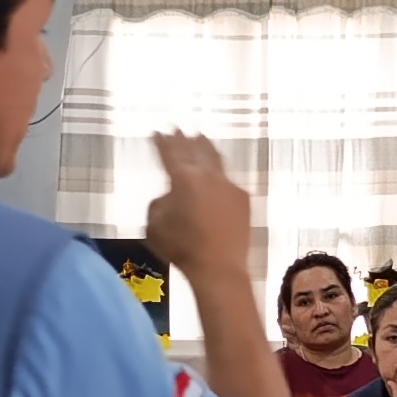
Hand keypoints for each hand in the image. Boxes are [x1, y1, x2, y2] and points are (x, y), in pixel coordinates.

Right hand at [141, 133, 252, 278]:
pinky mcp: (242, 198)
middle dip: (183, 139)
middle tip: (177, 129)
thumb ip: (159, 204)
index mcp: (182, 179)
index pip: (169, 153)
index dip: (161, 142)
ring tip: (200, 137)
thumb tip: (170, 196)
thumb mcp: (154, 226)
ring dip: (205, 147)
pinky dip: (217, 176)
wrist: (218, 266)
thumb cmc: (181, 248)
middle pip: (193, 150)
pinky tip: (216, 176)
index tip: (157, 132)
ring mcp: (227, 185)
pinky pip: (227, 181)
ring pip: (214, 159)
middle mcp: (206, 176)